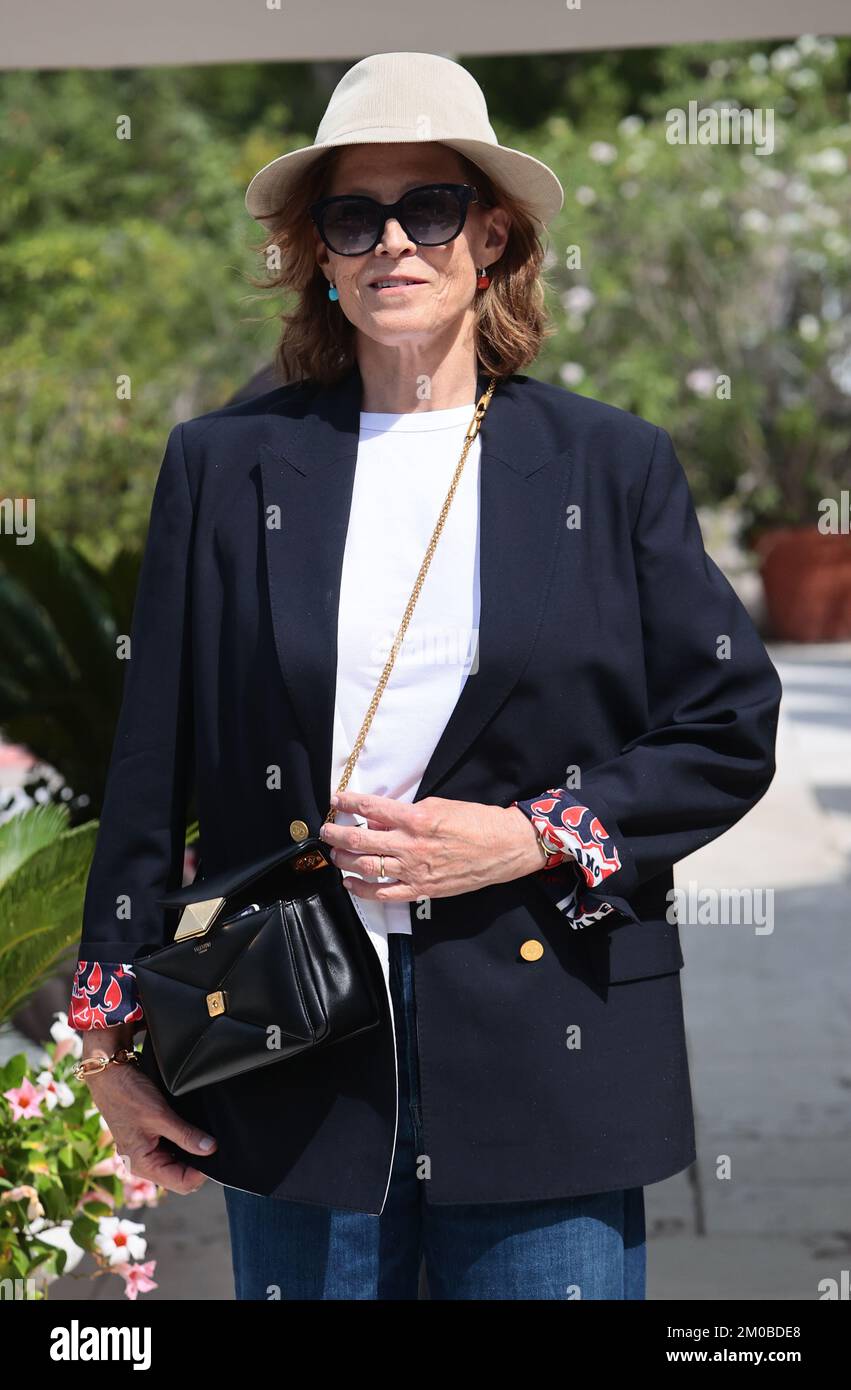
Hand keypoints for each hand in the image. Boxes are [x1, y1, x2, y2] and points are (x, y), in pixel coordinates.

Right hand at [82, 1036, 217, 1194]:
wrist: (110, 1075)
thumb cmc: (127, 1095)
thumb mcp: (160, 1115)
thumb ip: (186, 1135)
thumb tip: (211, 1149)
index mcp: (143, 1165)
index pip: (182, 1184)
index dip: (202, 1172)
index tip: (215, 1152)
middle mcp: (143, 1163)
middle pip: (181, 1176)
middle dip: (199, 1163)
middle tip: (212, 1142)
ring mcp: (145, 1151)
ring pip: (177, 1162)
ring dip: (191, 1152)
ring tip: (203, 1135)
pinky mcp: (148, 1139)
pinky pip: (171, 1149)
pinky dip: (183, 1142)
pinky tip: (191, 1130)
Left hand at [319, 790, 548, 901]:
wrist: (504, 847)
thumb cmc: (476, 821)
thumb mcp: (439, 805)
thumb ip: (406, 813)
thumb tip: (379, 818)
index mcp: (416, 819)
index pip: (372, 808)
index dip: (349, 802)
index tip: (336, 799)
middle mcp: (411, 846)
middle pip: (361, 839)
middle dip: (336, 834)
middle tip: (326, 830)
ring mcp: (415, 871)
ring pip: (367, 867)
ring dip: (344, 860)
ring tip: (335, 854)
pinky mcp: (422, 889)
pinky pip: (384, 893)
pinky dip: (362, 890)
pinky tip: (351, 883)